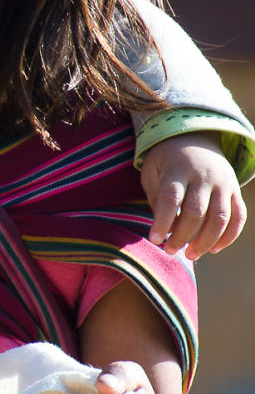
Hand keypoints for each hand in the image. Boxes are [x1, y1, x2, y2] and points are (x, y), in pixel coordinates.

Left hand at [140, 131, 245, 258]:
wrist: (196, 138)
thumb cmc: (167, 163)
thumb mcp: (153, 174)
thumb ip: (158, 201)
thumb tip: (168, 231)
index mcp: (178, 168)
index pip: (171, 198)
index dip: (162, 222)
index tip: (154, 240)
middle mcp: (204, 175)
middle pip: (196, 212)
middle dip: (182, 236)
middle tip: (170, 251)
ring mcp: (223, 182)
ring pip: (219, 218)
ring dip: (205, 241)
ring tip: (190, 255)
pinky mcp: (236, 190)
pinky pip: (238, 217)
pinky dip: (229, 236)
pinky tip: (214, 249)